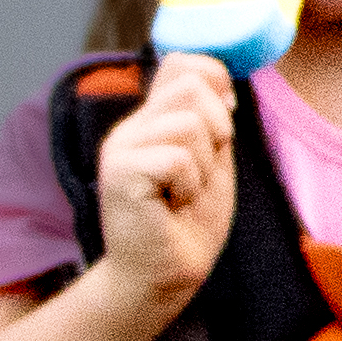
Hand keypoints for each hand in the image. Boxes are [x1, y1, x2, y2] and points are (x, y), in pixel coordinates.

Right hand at [85, 51, 241, 316]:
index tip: (222, 132)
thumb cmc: (187, 227)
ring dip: (203, 166)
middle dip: (217, 132)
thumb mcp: (211, 162)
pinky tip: (172, 207)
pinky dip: (189, 186)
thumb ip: (212, 121)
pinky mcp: (120, 171)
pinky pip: (178, 158)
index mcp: (151, 121)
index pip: (184, 62)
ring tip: (183, 194)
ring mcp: (121, 147)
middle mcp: (131, 127)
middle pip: (192, 85)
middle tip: (199, 176)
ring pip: (189, 123)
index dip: (216, 84)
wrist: (162, 279)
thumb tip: (221, 83)